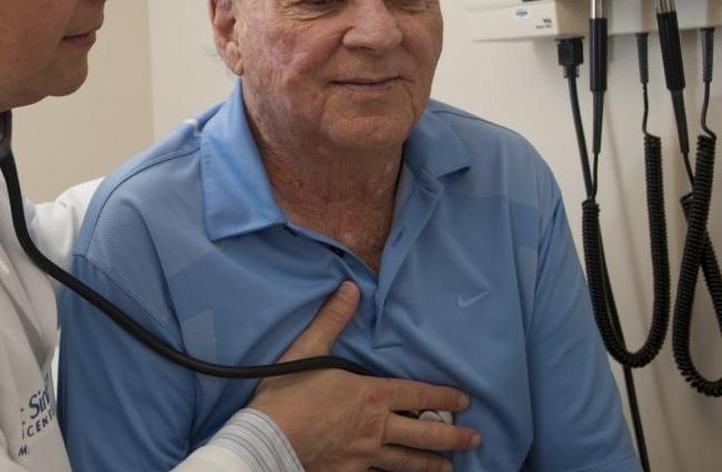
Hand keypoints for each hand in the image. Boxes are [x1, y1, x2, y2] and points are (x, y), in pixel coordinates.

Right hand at [248, 282, 480, 471]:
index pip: (419, 396)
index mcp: (371, 395)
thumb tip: (350, 288)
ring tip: (450, 467)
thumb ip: (333, 319)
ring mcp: (365, 456)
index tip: (465, 401)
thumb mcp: (308, 349)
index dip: (445, 397)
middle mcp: (376, 428)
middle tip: (475, 438)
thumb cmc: (287, 394)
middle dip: (453, 436)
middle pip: (425, 434)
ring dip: (432, 463)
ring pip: (408, 462)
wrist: (267, 439)